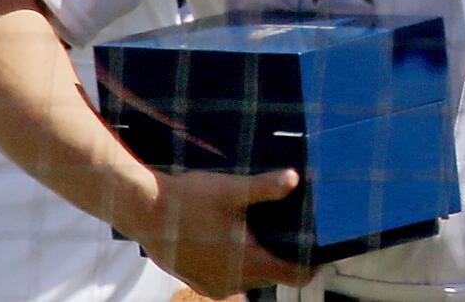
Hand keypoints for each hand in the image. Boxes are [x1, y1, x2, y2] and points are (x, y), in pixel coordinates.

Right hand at [132, 168, 314, 298]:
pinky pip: (229, 276)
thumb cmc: (187, 200)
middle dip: (284, 255)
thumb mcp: (231, 189)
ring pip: (251, 276)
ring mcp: (213, 285)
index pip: (295, 275)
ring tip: (260, 228)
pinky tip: (232, 235)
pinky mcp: (198, 280)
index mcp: (248, 262)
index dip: (312, 262)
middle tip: (290, 227)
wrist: (143, 211)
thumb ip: (265, 188)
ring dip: (259, 257)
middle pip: (273, 275)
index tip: (320, 247)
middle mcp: (233, 281)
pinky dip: (237, 261)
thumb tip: (294, 179)